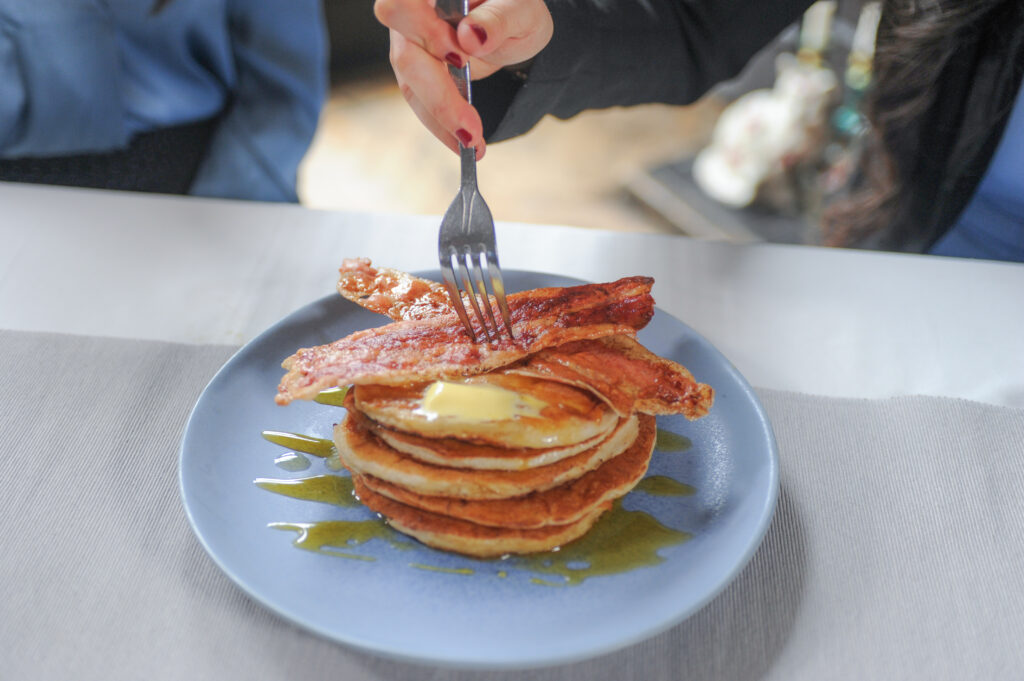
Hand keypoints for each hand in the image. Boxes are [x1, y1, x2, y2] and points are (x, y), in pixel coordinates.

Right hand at [375, 0, 552, 157]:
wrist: (513, 27)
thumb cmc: (515, 9)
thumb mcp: (521, 9)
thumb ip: (497, 18)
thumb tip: (470, 36)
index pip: (405, 6)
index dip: (425, 32)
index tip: (459, 57)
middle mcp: (412, 13)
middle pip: (406, 56)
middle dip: (439, 97)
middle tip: (471, 129)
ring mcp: (409, 44)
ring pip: (411, 86)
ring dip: (442, 120)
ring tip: (474, 144)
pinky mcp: (416, 72)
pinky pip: (422, 103)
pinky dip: (444, 126)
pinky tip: (466, 143)